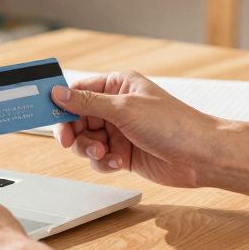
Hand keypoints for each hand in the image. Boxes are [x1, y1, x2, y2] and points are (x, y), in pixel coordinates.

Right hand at [51, 72, 220, 188]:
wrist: (201, 157)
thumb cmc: (173, 124)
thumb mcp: (124, 109)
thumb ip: (87, 102)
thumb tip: (58, 93)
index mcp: (117, 86)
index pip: (78, 90)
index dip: (61, 102)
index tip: (47, 113)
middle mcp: (116, 107)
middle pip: (77, 118)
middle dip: (74, 132)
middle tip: (68, 142)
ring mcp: (120, 131)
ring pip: (86, 140)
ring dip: (89, 149)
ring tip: (103, 153)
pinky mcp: (124, 152)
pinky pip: (100, 158)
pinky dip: (104, 162)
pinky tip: (119, 163)